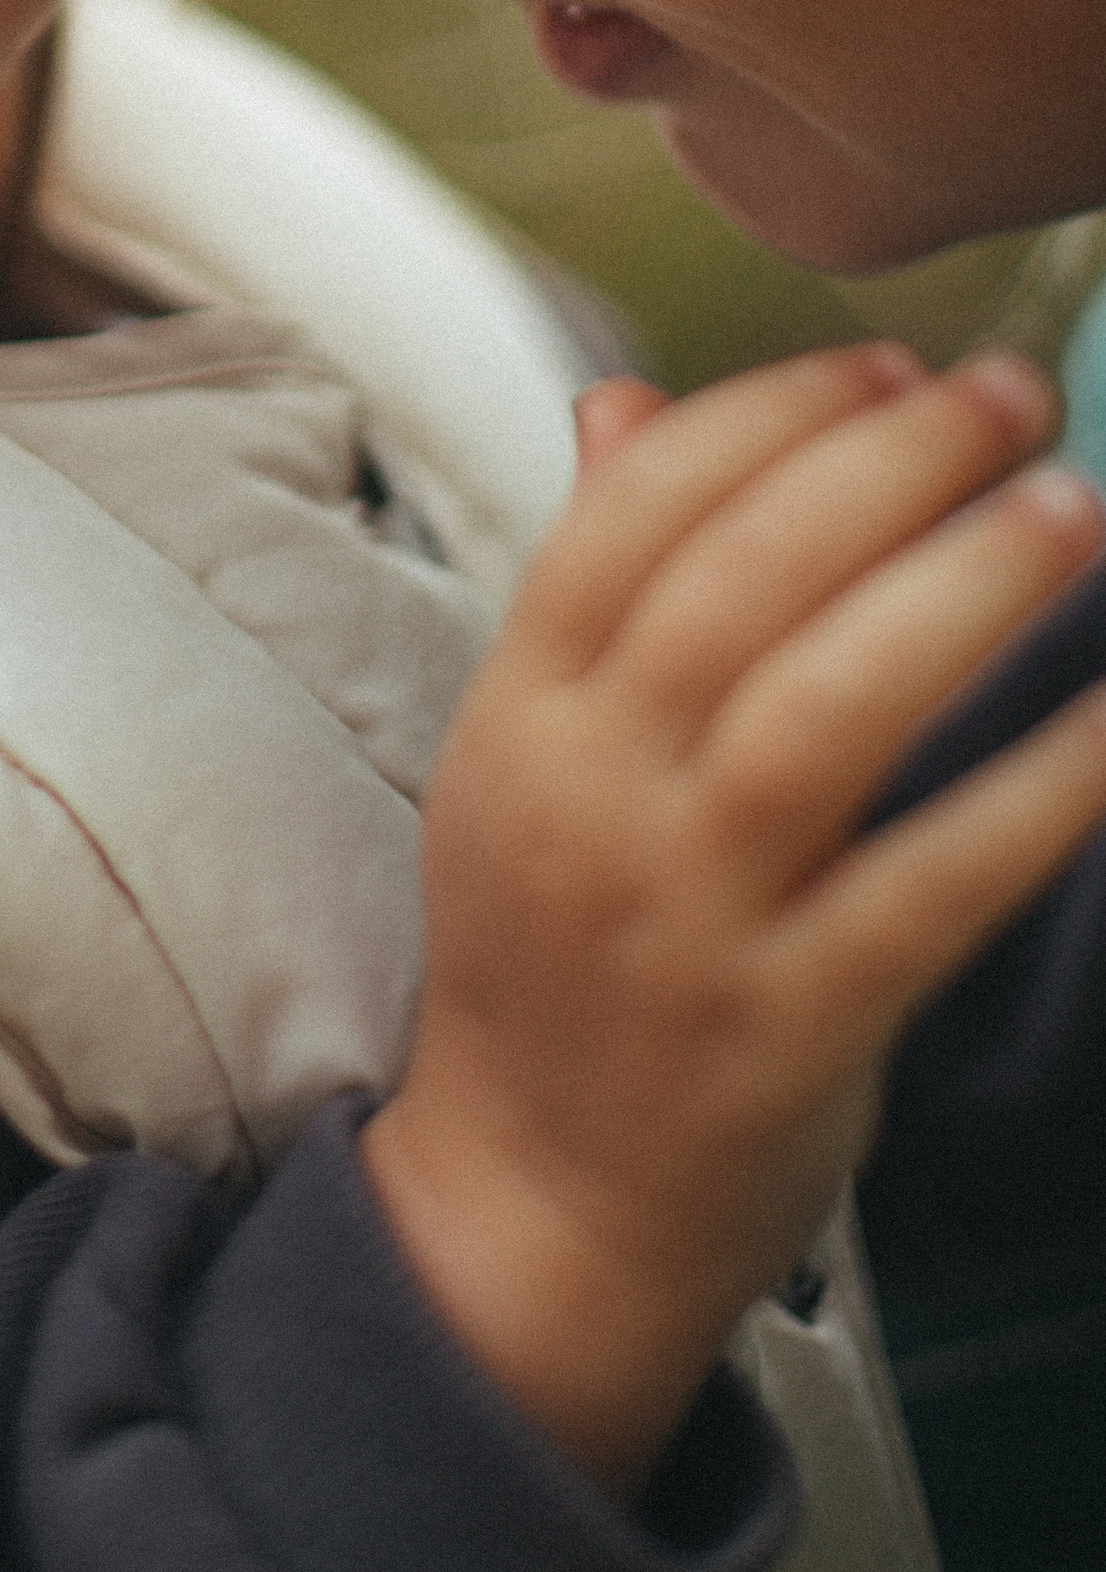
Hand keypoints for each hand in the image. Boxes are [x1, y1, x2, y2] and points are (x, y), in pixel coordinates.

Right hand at [363, 340, 1105, 1497]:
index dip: (767, 416)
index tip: (889, 363)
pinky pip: (931, 885)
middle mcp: (588, 799)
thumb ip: (587, 578)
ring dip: (961, 592)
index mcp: (520, 711)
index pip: (630, 512)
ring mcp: (685, 916)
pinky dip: (1033, 792)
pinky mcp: (788, 1027)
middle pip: (735, 585)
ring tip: (1071, 507)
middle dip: (886, 463)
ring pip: (823, 713)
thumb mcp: (524, 752)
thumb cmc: (558, 949)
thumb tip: (627, 398)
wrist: (538, 1207)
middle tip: (1010, 394)